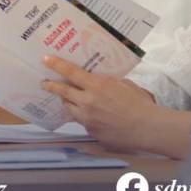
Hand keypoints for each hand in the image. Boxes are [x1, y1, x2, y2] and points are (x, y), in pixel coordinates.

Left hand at [41, 56, 159, 151]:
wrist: (145, 127)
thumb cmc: (139, 103)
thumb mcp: (124, 84)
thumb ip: (108, 82)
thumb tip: (99, 81)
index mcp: (97, 86)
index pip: (71, 73)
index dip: (57, 65)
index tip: (46, 59)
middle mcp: (88, 101)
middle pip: (63, 92)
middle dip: (52, 86)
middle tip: (44, 82)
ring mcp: (87, 118)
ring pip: (69, 108)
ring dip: (67, 102)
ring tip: (66, 98)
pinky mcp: (90, 130)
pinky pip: (82, 120)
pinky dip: (83, 115)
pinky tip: (92, 115)